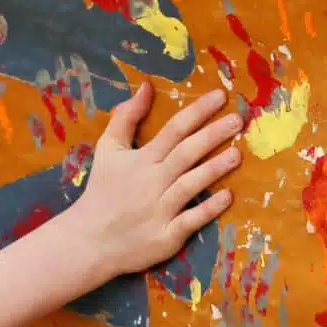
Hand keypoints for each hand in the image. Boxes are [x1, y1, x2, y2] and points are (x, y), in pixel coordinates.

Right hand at [65, 84, 242, 280]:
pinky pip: (191, 220)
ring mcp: (160, 210)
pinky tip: (228, 196)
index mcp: (142, 159)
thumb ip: (126, 117)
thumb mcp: (108, 149)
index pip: (174, 129)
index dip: (198, 111)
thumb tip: (146, 86)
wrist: (88, 240)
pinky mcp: (166, 236)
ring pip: (190, 184)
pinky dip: (208, 208)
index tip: (221, 95)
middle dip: (213, 135)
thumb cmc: (102, 191)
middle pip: (186, 153)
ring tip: (237, 154)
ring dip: (214, 169)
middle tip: (238, 120)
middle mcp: (152, 181)